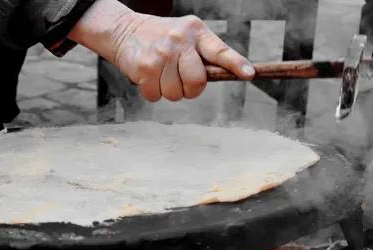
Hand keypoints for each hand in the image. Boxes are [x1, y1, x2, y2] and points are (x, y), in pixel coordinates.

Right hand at [112, 13, 254, 100]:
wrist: (124, 31)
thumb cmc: (160, 38)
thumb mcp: (185, 36)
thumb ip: (202, 53)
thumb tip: (225, 75)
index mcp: (196, 32)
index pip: (220, 51)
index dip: (235, 64)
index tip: (249, 74)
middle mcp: (180, 41)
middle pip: (197, 82)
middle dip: (190, 90)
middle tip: (181, 81)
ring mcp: (162, 55)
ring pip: (175, 94)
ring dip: (168, 91)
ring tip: (161, 74)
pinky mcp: (145, 68)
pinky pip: (156, 96)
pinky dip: (152, 92)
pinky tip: (148, 77)